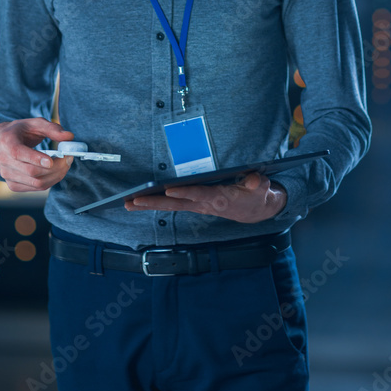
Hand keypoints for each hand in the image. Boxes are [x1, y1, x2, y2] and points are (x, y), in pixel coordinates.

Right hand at [0, 118, 75, 192]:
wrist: (1, 143)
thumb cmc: (20, 131)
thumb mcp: (35, 124)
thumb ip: (52, 128)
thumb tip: (69, 136)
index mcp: (7, 142)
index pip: (18, 154)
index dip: (36, 159)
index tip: (51, 160)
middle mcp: (3, 161)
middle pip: (32, 172)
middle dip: (55, 167)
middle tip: (68, 159)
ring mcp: (7, 175)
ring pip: (36, 183)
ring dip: (56, 175)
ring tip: (65, 164)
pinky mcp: (13, 185)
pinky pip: (36, 188)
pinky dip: (50, 181)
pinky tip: (56, 172)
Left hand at [124, 172, 288, 223]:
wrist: (255, 211)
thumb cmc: (256, 195)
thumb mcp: (262, 189)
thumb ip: (258, 184)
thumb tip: (255, 179)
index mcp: (220, 198)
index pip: (200, 194)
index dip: (186, 192)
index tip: (170, 189)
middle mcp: (204, 204)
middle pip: (176, 204)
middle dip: (154, 202)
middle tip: (133, 201)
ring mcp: (197, 205)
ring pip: (170, 206)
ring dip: (148, 205)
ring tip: (127, 203)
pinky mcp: (194, 204)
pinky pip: (172, 205)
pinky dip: (155, 203)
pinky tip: (139, 202)